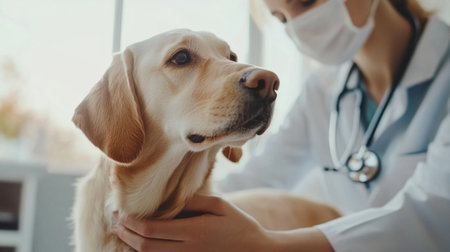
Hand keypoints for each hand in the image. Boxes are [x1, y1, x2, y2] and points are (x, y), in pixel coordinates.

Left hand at [112, 194, 270, 251]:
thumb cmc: (240, 225)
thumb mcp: (220, 206)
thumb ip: (194, 201)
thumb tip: (170, 200)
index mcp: (194, 232)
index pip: (151, 229)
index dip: (131, 222)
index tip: (121, 212)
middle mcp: (188, 250)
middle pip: (146, 246)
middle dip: (126, 234)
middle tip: (114, 222)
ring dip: (132, 246)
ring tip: (121, 233)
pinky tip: (141, 245)